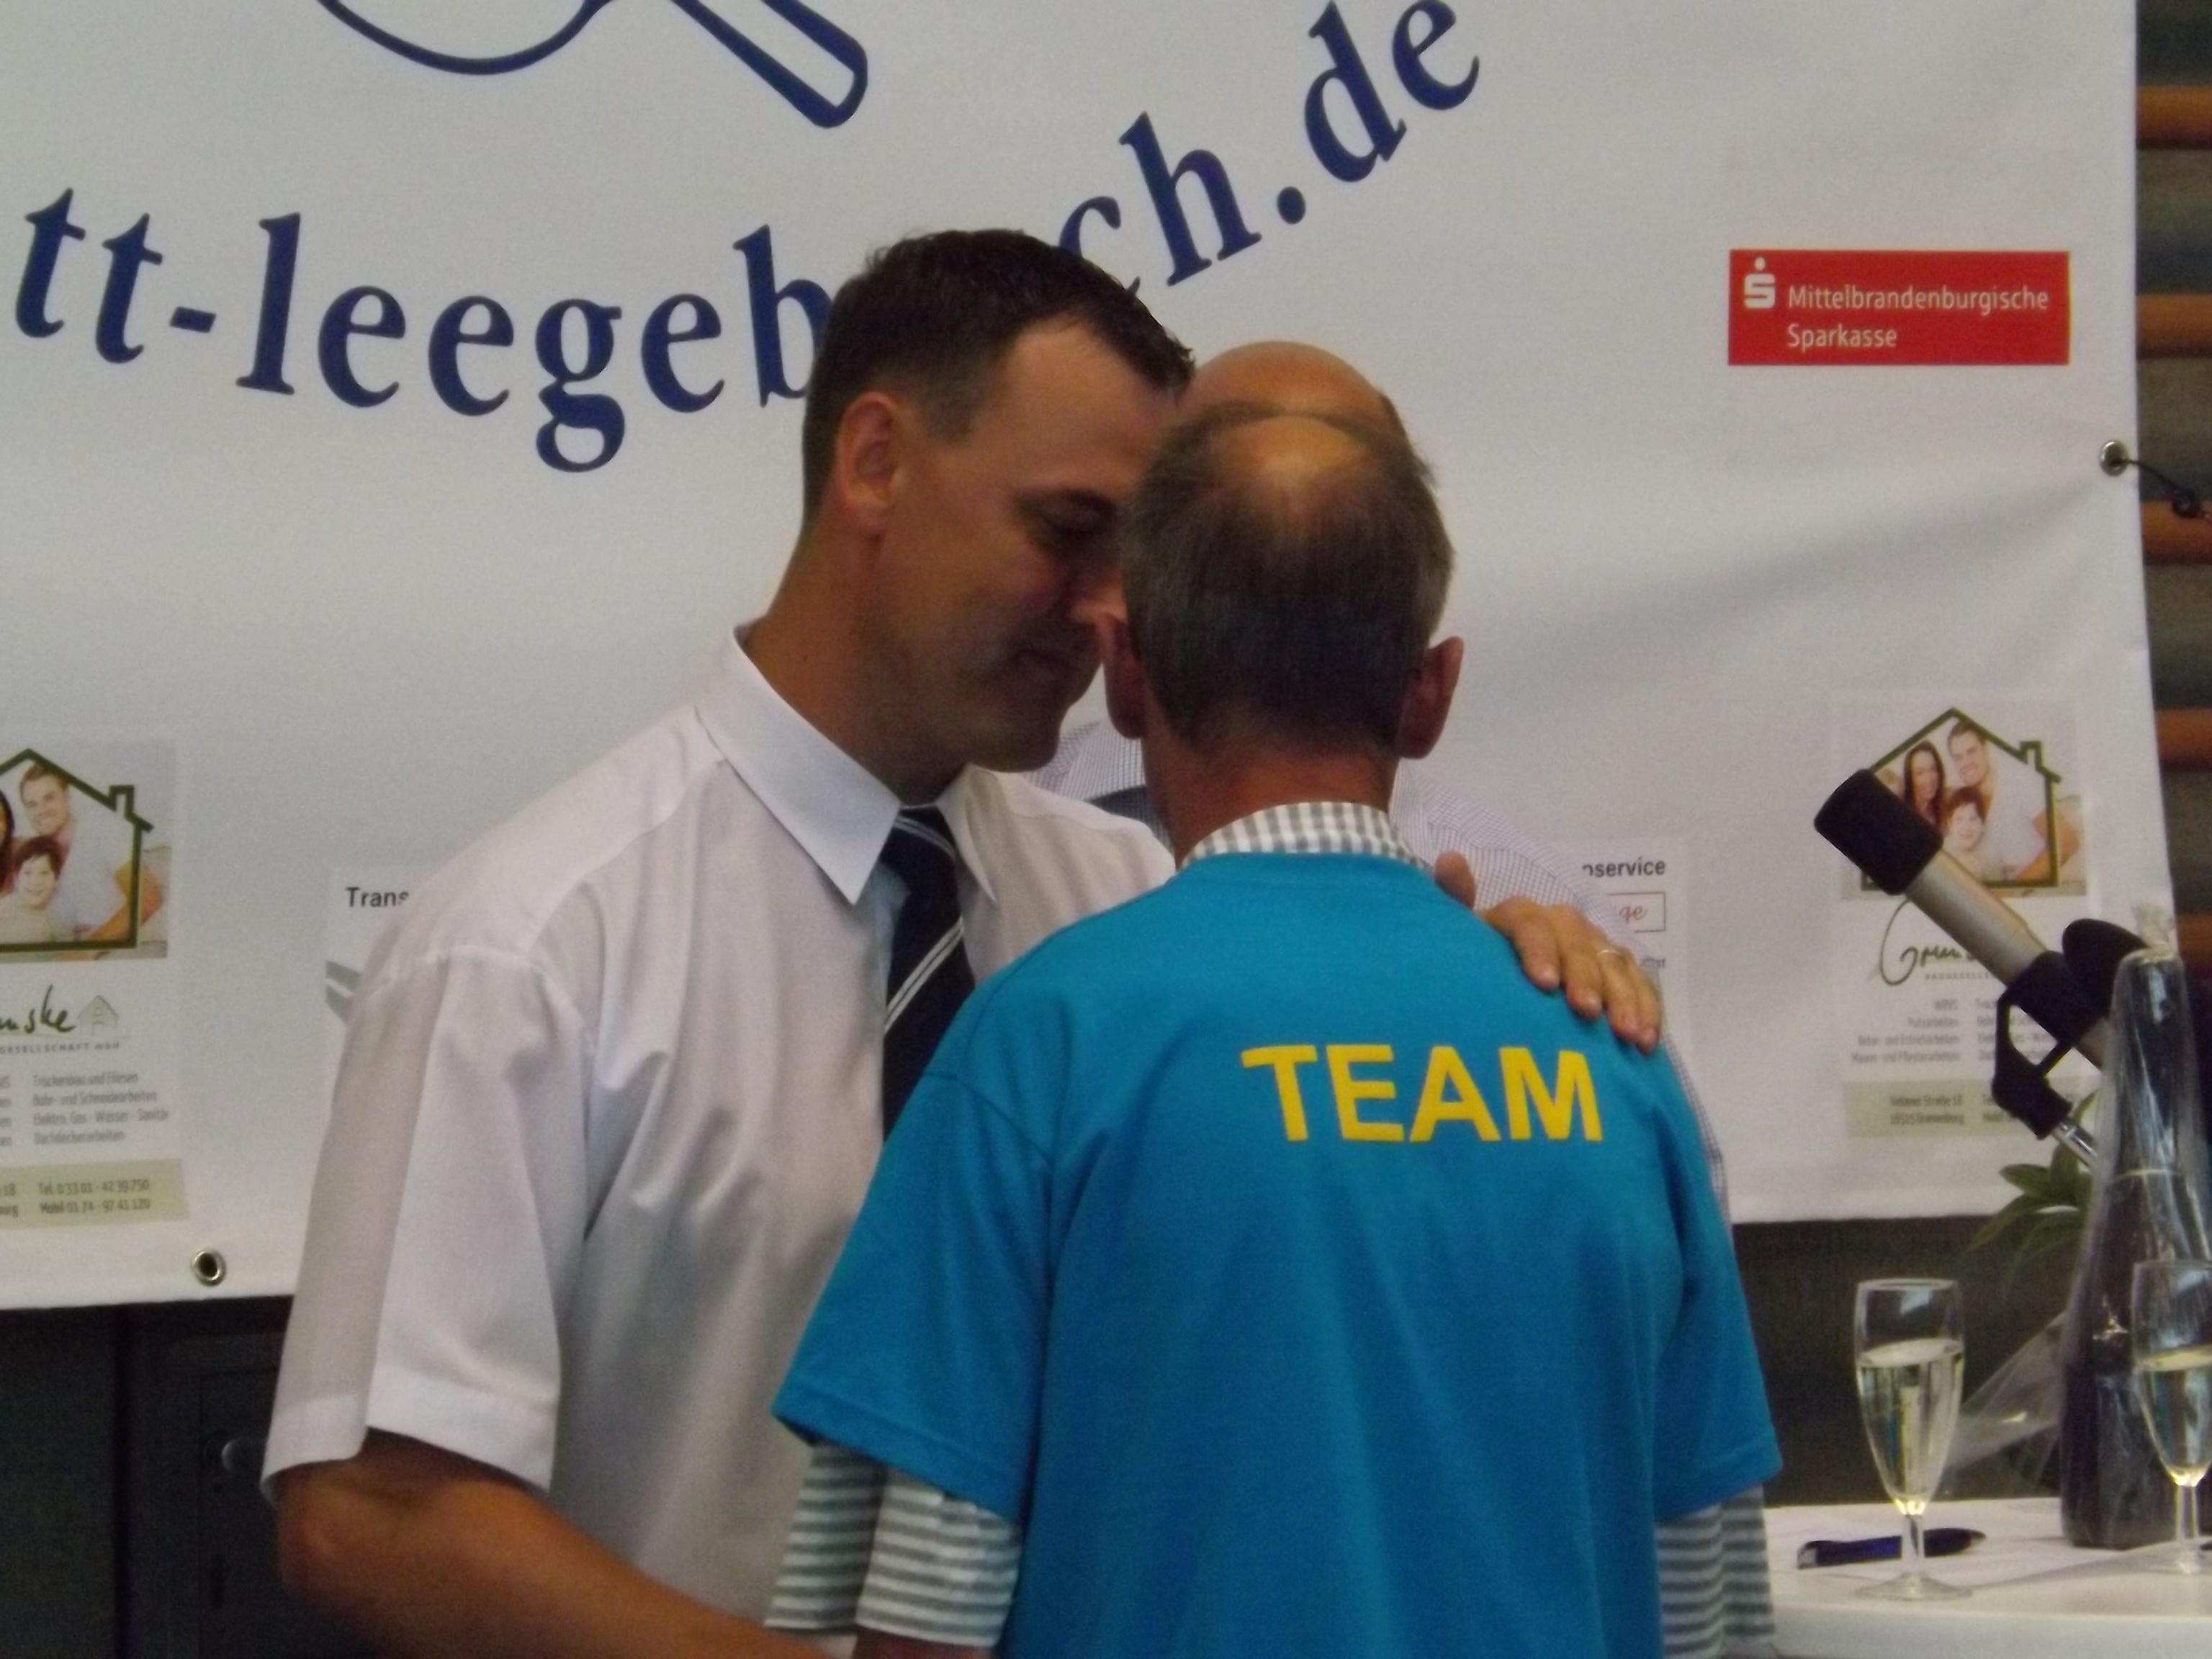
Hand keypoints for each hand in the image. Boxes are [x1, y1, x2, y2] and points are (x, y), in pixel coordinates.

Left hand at [1433, 853, 1661, 1051]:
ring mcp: (1593, 946)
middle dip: (1585, 976)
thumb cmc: (1474, 970)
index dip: (1538, 948)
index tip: (1544, 986)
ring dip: (1624, 996)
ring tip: (1626, 1034)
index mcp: (1517, 917)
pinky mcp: (1618, 971)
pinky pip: (1639, 983)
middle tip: (1587, 1012)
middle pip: (1577, 940)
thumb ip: (1455, 903)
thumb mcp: (1458, 942)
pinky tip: (1646, 1039)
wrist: (1501, 997)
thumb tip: (1451, 859)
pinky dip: (1647, 1008)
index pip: (1528, 920)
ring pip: (1614, 960)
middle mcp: (1559, 925)